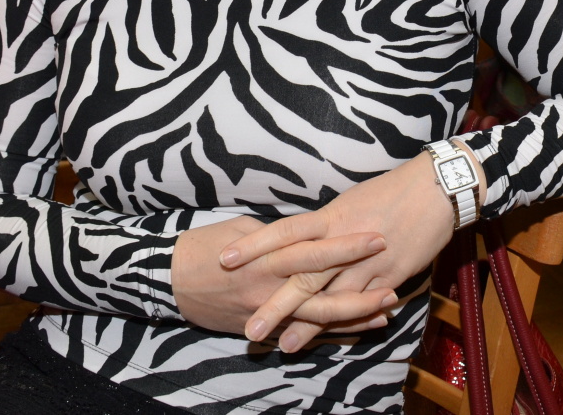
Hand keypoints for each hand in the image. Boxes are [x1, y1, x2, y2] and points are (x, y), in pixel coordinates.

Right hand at [171, 214, 395, 336]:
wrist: (169, 280)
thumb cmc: (206, 245)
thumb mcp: (243, 228)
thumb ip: (280, 233)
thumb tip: (309, 230)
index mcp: (267, 255)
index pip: (315, 249)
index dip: (347, 245)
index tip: (377, 236)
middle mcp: (269, 286)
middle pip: (323, 290)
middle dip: (360, 285)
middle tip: (394, 279)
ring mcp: (266, 311)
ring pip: (317, 319)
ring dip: (354, 314)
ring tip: (386, 308)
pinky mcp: (261, 328)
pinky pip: (302, 333)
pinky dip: (331, 332)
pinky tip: (358, 328)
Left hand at [218, 153, 461, 350]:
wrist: (435, 188)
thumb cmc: (391, 190)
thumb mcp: (349, 202)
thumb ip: (324, 225)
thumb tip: (301, 238)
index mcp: (329, 217)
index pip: (283, 232)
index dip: (254, 246)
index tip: (225, 259)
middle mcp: (343, 241)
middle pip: (303, 276)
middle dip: (275, 304)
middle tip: (250, 327)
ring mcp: (368, 262)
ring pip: (332, 297)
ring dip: (309, 323)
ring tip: (286, 344)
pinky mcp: (392, 275)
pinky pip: (365, 301)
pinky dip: (350, 319)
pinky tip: (335, 336)